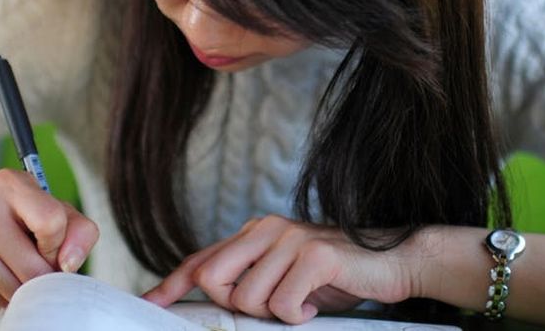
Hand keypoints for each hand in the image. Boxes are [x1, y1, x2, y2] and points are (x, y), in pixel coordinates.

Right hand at [0, 168, 98, 306]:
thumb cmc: (26, 220)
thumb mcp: (61, 213)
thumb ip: (80, 232)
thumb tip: (70, 262)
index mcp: (11, 183)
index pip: (50, 222)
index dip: (58, 243)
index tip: (53, 245)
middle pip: (31, 264)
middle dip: (45, 274)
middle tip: (43, 265)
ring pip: (13, 287)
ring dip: (28, 289)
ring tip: (25, 272)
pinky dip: (9, 297)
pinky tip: (7, 278)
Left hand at [143, 215, 421, 324]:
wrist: (393, 262)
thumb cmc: (337, 275)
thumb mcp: (286, 274)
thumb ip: (251, 278)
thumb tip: (214, 298)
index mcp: (255, 231)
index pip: (204, 258)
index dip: (173, 283)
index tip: (151, 302)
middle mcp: (267, 228)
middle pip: (214, 277)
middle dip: (234, 303)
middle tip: (271, 306)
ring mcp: (290, 238)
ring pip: (248, 298)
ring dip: (274, 314)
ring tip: (300, 303)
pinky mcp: (314, 256)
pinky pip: (282, 304)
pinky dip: (297, 315)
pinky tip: (314, 305)